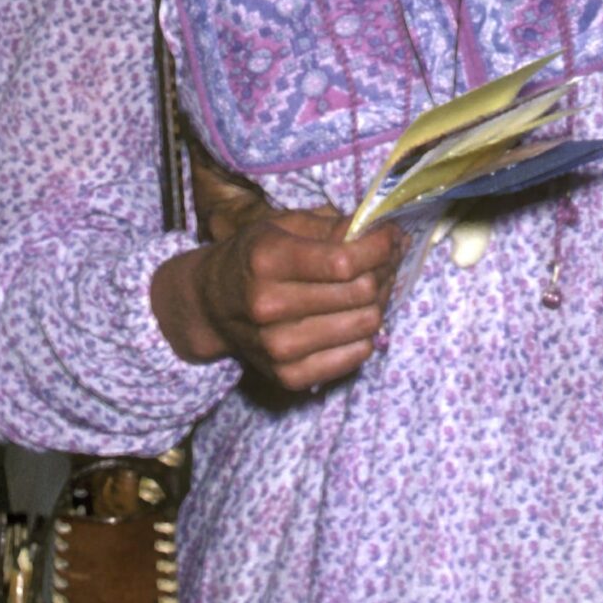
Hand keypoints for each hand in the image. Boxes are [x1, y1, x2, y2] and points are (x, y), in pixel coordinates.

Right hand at [151, 207, 403, 395]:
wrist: (212, 306)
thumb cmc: (255, 257)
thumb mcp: (285, 227)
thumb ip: (335, 227)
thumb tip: (389, 235)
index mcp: (267, 261)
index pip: (344, 262)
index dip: (380, 248)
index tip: (390, 237)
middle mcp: (269, 306)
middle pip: (360, 293)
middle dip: (383, 271)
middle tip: (385, 262)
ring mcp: (278, 347)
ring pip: (365, 324)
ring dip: (379, 303)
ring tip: (370, 288)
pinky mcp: (288, 376)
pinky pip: (357, 356)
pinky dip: (365, 334)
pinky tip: (352, 316)